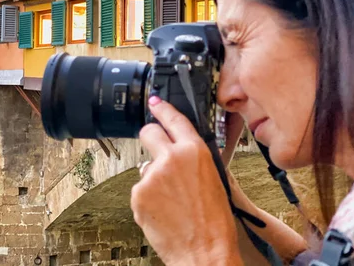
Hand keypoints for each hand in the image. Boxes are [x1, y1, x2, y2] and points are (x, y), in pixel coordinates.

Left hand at [131, 96, 243, 265]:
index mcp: (194, 151)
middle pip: (148, 132)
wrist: (204, 252)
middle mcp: (170, 158)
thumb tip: (180, 148)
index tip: (154, 101)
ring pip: (145, 167)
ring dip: (154, 179)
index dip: (162, 107)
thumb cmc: (215, 221)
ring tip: (172, 201)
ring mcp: (151, 176)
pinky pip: (140, 190)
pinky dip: (148, 199)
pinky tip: (164, 211)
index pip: (173, 118)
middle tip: (158, 153)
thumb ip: (194, 157)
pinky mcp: (138, 194)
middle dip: (151, 138)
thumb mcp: (214, 177)